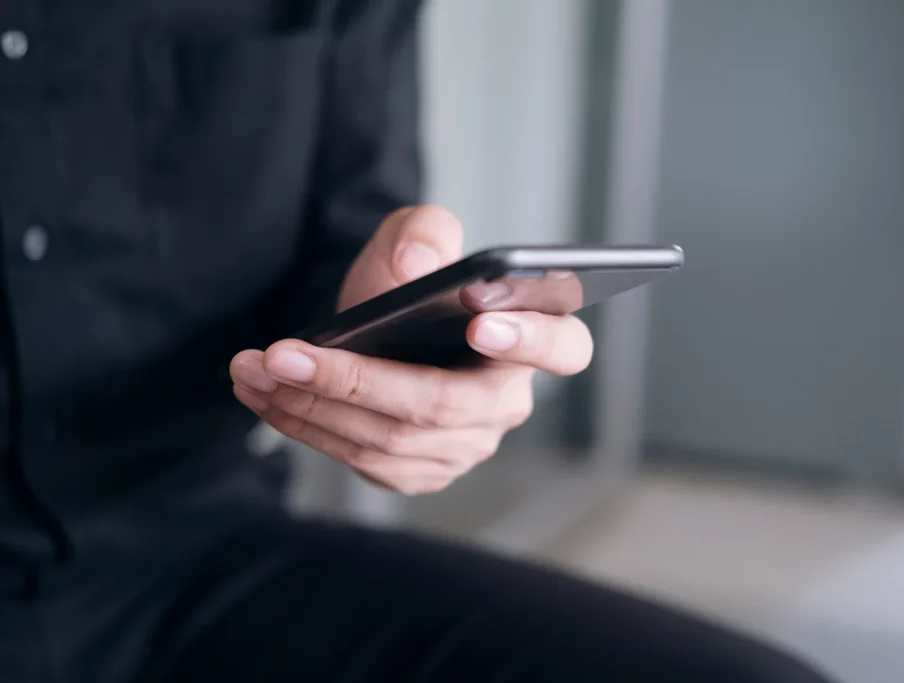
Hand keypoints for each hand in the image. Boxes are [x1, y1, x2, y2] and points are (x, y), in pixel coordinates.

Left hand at [229, 206, 593, 494]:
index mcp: (531, 339)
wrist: (379, 329)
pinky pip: (363, 461)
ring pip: (391, 441)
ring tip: (251, 368)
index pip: (563, 347)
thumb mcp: (415, 238)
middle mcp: (506, 402)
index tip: (480, 324)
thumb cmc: (410, 283)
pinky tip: (265, 396)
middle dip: (354, 382)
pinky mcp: (421, 470)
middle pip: (443, 407)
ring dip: (310, 406)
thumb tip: (416, 264)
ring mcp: (466, 445)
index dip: (530, 340)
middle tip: (282, 354)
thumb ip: (424, 233)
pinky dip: (306, 428)